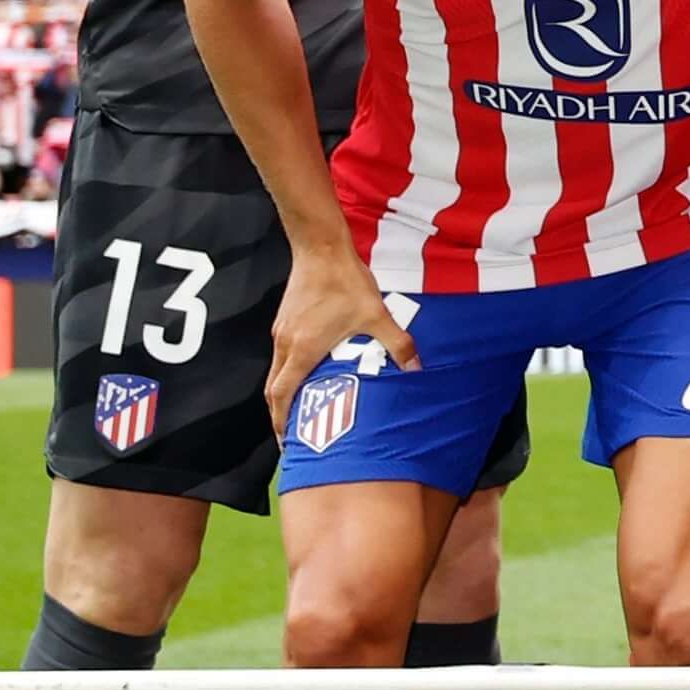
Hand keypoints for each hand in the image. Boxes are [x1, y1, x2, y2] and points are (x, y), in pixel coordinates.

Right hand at [266, 242, 412, 438]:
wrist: (321, 248)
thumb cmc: (344, 282)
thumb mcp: (377, 315)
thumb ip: (397, 343)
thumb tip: (416, 368)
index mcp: (302, 350)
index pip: (282, 394)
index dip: (281, 421)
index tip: (285, 441)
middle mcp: (285, 343)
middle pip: (273, 388)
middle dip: (279, 413)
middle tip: (290, 434)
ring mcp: (282, 331)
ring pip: (276, 370)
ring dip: (284, 392)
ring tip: (299, 408)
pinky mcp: (285, 319)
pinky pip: (281, 354)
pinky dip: (288, 371)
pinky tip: (307, 372)